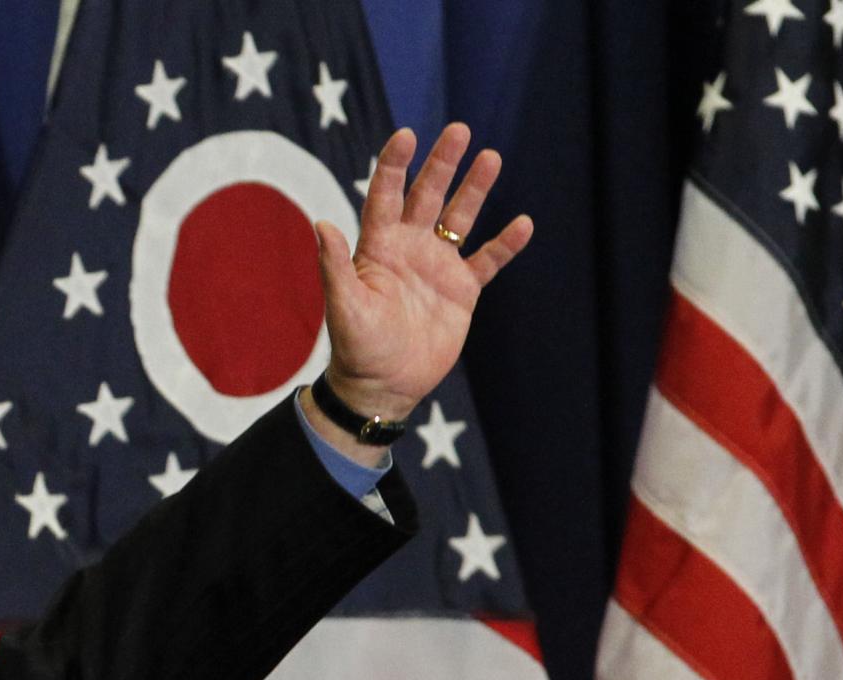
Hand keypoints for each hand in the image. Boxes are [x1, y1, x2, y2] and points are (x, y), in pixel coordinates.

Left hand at [311, 122, 532, 437]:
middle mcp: (408, 250)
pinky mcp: (462, 291)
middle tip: (459, 130)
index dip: (394, 165)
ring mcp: (437, 268)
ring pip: (460, 218)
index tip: (406, 135)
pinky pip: (487, 261)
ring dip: (475, 189)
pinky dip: (505, 244)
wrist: (382, 387)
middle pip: (427, 196)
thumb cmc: (356, 349)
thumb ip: (334, 266)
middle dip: (442, 163)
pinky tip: (522, 224)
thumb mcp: (343, 307)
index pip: (385, 196)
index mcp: (377, 249)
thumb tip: (320, 224)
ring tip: (491, 157)